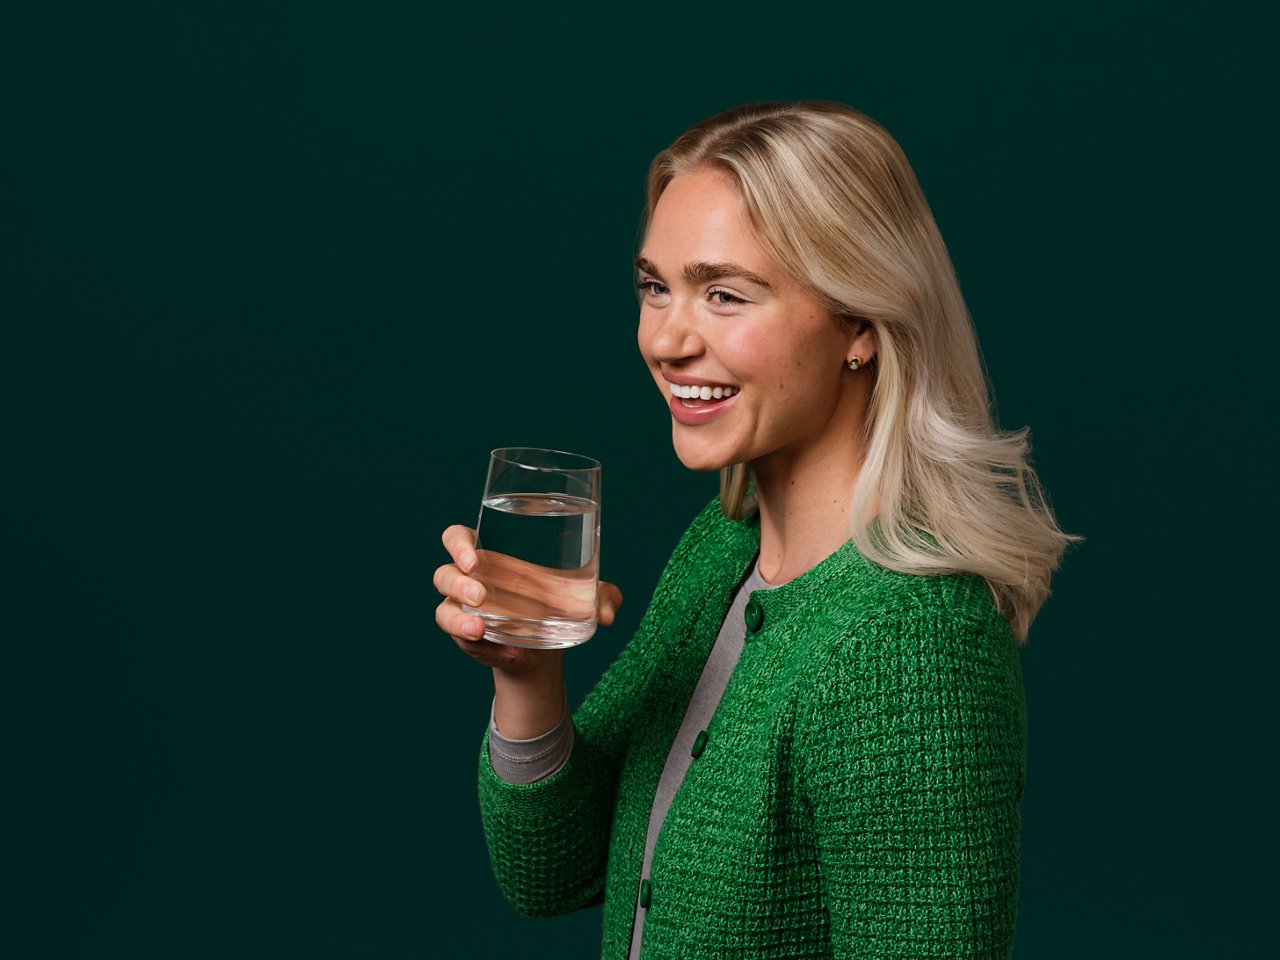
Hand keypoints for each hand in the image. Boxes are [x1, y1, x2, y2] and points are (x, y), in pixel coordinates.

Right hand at [434, 525, 622, 673]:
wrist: (544, 651)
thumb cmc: (556, 607)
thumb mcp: (583, 600)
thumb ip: (603, 598)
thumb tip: (609, 614)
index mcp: (492, 557)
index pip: (457, 538)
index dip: (458, 543)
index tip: (474, 557)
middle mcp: (471, 581)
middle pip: (444, 573)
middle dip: (458, 582)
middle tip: (481, 593)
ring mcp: (464, 612)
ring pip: (444, 609)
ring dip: (457, 617)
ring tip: (479, 627)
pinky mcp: (467, 639)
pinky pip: (458, 639)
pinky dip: (476, 644)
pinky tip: (504, 650)